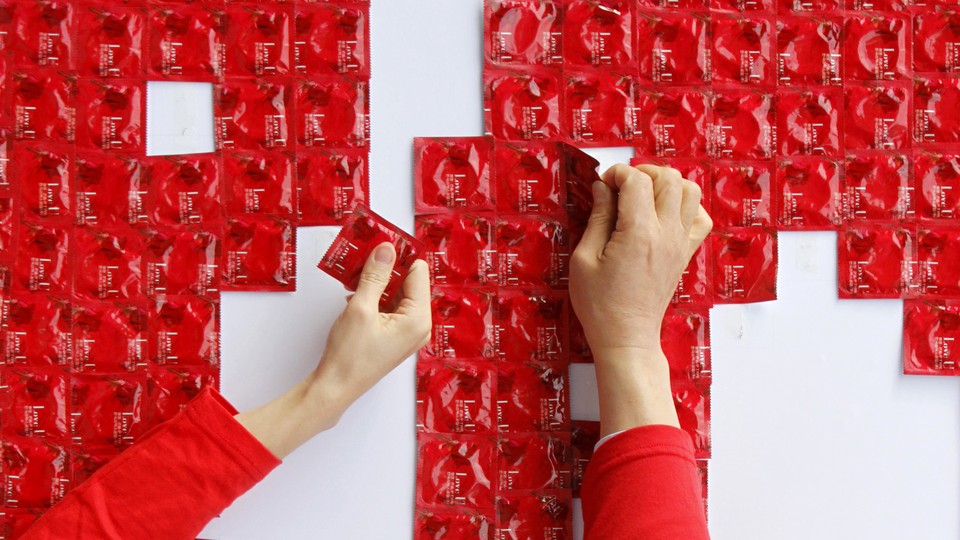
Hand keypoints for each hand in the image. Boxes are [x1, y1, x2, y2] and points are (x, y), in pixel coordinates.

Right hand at [236, 242, 430, 457]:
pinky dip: (374, 297)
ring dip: (377, 283)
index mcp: (419, 319)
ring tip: (356, 275)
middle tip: (365, 254)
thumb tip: (387, 249)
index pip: (418, 272)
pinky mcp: (395, 337)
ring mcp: (408, 333)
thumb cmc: (349, 356)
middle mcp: (419, 326)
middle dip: (387, 268)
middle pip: (409, 282)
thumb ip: (375, 275)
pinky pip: (390, 307)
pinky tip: (356, 294)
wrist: (335, 388)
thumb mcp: (360, 307)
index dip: (400, 256)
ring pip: (397, 294)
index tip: (381, 242)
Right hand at [568, 163, 711, 435]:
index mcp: (638, 234)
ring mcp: (680, 243)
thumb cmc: (600, 305)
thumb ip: (597, 218)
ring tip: (643, 193)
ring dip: (667, 183)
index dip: (617, 173)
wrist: (627, 337)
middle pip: (668, 178)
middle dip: (643, 171)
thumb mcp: (584, 259)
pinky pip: (700, 218)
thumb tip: (603, 188)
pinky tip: (664, 213)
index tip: (602, 182)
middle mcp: (666, 234)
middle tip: (621, 185)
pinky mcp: (685, 254)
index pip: (637, 180)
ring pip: (690, 191)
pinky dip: (687, 206)